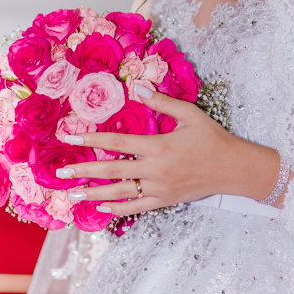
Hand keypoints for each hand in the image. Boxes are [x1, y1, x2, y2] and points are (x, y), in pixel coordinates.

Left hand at [59, 85, 280, 215]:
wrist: (233, 168)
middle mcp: (156, 170)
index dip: (91, 139)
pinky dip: (117, 207)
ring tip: (72, 194)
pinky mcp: (166, 200)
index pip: (117, 142)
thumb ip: (161, 102)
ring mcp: (160, 189)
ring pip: (120, 192)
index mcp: (159, 146)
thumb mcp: (190, 114)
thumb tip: (136, 86)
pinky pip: (137, 207)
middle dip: (83, 171)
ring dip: (93, 193)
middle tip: (60, 172)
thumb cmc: (213, 138)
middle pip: (111, 171)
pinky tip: (101, 206)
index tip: (69, 137)